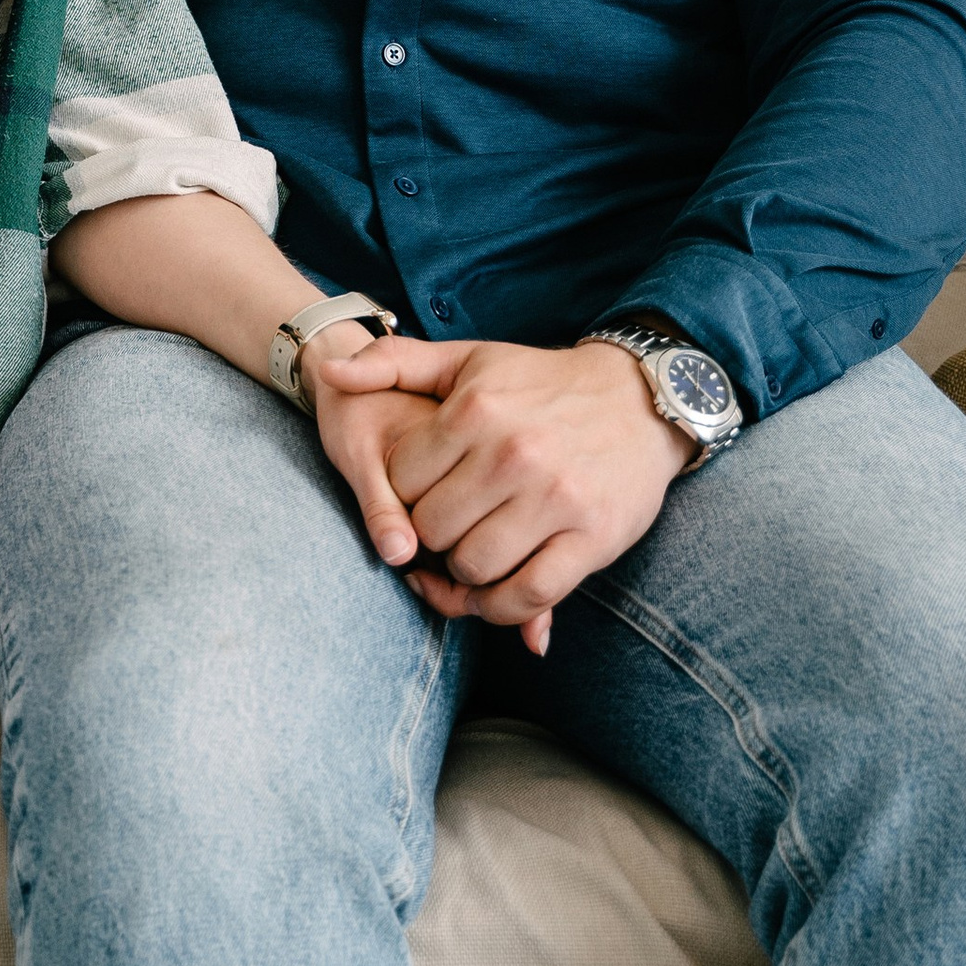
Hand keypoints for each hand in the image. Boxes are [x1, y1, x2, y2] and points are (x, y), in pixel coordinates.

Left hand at [314, 333, 692, 651]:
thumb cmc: (540, 382)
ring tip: (467, 553)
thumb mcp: (468, 358)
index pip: (401, 481)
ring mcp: (555, 499)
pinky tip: (494, 591)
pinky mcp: (592, 539)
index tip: (420, 493)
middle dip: (430, 535)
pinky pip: (528, 595)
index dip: (401, 495)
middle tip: (445, 526)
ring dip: (462, 574)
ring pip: (474, 567)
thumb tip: (328, 375)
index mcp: (476, 412)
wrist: (638, 399)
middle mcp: (513, 455)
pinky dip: (502, 608)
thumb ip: (393, 362)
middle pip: (432, 529)